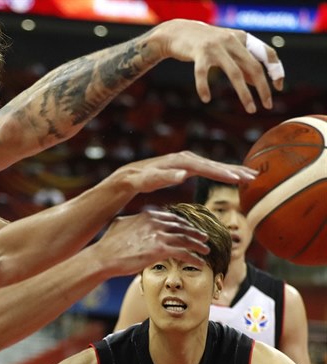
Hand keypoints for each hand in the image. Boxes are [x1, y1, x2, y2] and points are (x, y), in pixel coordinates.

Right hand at [97, 209, 210, 271]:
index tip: (188, 229)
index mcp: (147, 215)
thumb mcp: (120, 224)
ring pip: (185, 239)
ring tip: (206, 250)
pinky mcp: (160, 249)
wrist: (104, 257)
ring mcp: (159, 235)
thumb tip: (134, 219)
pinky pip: (183, 253)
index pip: (171, 218)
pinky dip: (193, 258)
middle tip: (203, 237)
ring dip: (198, 245)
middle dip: (194, 232)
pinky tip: (200, 262)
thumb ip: (132, 220)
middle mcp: (156, 222)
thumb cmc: (108, 244)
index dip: (182, 224)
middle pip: (181, 227)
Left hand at [116, 151, 256, 194]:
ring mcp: (190, 161)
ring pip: (216, 165)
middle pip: (216, 164)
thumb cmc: (140, 180)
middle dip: (235, 170)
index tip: (237, 179)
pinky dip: (224, 172)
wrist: (133, 174)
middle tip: (254, 176)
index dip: (222, 174)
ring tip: (252, 176)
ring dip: (234, 170)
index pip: (206, 168)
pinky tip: (234, 176)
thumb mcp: (150, 181)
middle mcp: (188, 158)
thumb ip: (165, 178)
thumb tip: (182, 176)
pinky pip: (210, 169)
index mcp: (182, 162)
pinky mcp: (190, 166)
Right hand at [155, 20, 283, 111]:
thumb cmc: (204, 45)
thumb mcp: (227, 51)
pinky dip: (204, 87)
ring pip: (235, 73)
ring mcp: (215, 47)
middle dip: (263, 88)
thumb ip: (241, 63)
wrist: (178, 32)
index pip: (266, 53)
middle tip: (268, 106)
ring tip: (250, 109)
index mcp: (242, 39)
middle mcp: (232, 41)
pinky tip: (206, 99)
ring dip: (245, 94)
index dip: (276, 70)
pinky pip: (203, 74)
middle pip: (254, 67)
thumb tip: (257, 82)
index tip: (279, 88)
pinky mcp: (198, 53)